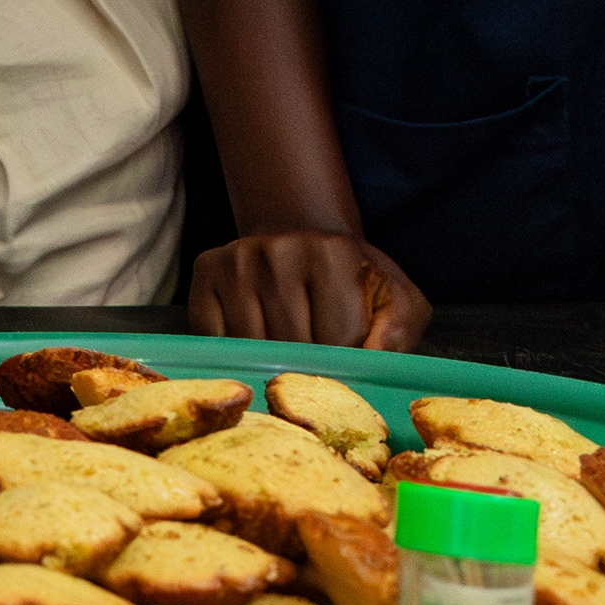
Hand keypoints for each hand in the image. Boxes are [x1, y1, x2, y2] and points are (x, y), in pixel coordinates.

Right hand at [186, 230, 430, 349]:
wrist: (302, 237)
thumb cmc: (351, 280)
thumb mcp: (395, 299)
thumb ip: (399, 332)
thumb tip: (372, 363)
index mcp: (332, 253)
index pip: (337, 341)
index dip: (344, 365)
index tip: (345, 361)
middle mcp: (279, 250)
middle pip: (291, 346)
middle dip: (306, 367)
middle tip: (313, 361)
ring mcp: (237, 260)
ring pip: (249, 345)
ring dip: (268, 361)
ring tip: (286, 349)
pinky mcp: (205, 271)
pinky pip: (213, 336)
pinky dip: (232, 351)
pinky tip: (253, 338)